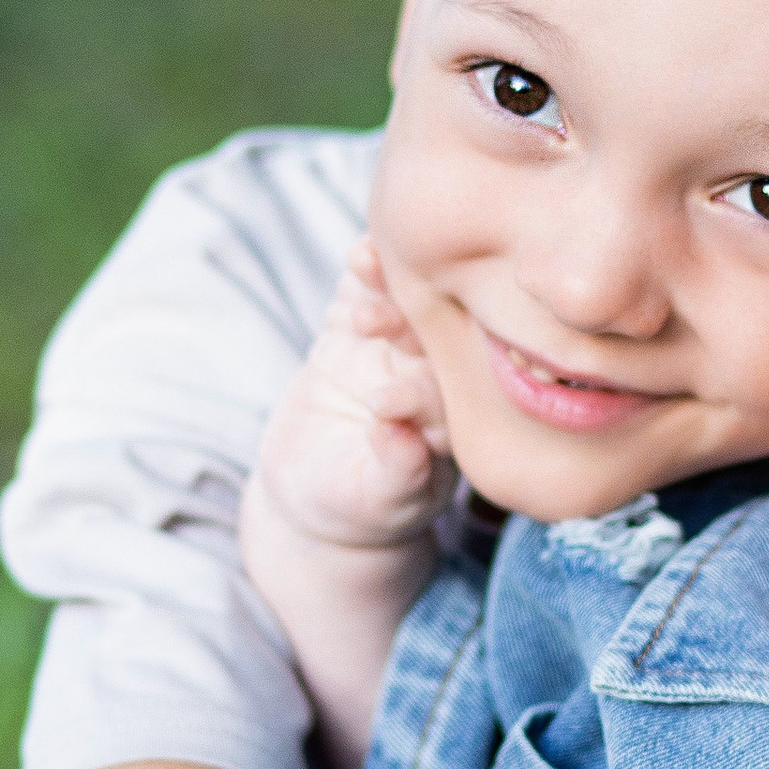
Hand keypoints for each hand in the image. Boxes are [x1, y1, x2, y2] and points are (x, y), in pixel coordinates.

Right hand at [246, 243, 451, 564]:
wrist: (315, 491)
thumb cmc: (359, 510)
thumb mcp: (374, 502)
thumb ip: (394, 472)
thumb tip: (398, 436)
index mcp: (453, 421)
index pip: (449, 397)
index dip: (421, 393)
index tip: (384, 401)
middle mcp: (433, 377)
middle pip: (435, 338)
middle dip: (414, 321)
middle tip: (382, 320)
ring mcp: (396, 348)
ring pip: (403, 304)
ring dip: (389, 283)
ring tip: (369, 267)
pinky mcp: (357, 328)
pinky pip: (366, 292)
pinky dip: (363, 274)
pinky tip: (358, 258)